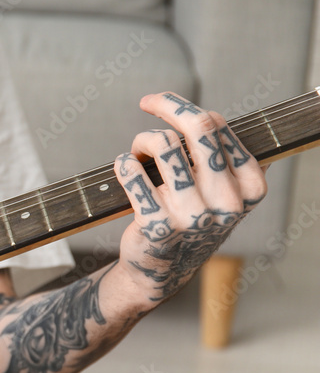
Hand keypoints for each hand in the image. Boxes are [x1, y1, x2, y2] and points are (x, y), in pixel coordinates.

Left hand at [114, 92, 267, 307]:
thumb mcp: (221, 194)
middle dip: (168, 105)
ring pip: (162, 144)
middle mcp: (226, 201)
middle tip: (147, 102)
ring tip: (137, 154)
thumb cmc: (190, 222)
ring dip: (142, 141)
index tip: (160, 103)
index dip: (183, 108)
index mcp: (249, 188)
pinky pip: (132, 172)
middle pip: (198, 126)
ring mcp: (193, 215)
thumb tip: (208, 118)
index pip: (217, 126)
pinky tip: (124, 169)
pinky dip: (123, 164)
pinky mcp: (158, 225)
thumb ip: (223, 159)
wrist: (161, 270)